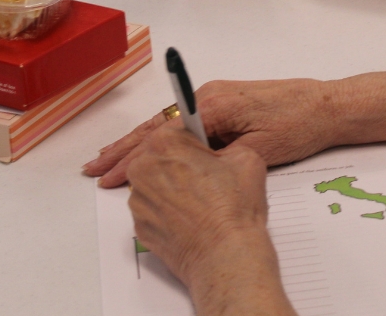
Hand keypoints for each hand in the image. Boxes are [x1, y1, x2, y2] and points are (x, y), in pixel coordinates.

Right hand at [84, 78, 349, 187]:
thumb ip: (220, 158)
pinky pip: (184, 121)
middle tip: (94, 168)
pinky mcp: (225, 101)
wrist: (326, 105)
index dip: (132, 156)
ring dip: (138, 142)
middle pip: (157, 126)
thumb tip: (190, 169)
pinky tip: (147, 147)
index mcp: (214, 105)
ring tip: (109, 158)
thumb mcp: (258, 150)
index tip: (109, 174)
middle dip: (124, 149)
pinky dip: (161, 136)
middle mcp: (209, 95)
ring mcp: (216, 96)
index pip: (162, 135)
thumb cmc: (298, 125)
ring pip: (167, 123)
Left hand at [127, 127, 293, 312]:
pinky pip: (154, 210)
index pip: (179, 129)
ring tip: (202, 202)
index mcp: (166, 143)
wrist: (225, 255)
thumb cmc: (234, 208)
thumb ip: (227, 146)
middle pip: (162, 156)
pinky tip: (191, 219)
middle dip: (182, 163)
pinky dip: (169, 212)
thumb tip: (220, 153)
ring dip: (174, 188)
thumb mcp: (247, 157)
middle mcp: (143, 168)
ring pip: (156, 183)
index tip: (207, 149)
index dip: (198, 140)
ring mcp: (138, 200)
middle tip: (209, 178)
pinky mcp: (139, 225)